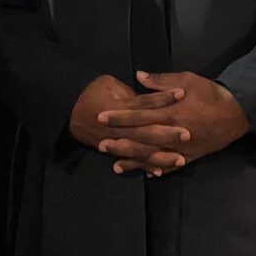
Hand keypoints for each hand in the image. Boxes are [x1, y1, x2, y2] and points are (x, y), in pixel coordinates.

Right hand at [70, 74, 187, 171]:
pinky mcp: (113, 151)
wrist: (69, 109)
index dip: (162, 98)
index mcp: (119, 107)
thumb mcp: (108, 83)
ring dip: (160, 156)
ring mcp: (116, 142)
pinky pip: (131, 161)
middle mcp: (118, 127)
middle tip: (186, 134)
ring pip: (140, 151)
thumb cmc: (91, 92)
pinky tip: (159, 172)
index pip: (145, 103)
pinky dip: (144, 167)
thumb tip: (148, 95)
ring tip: (180, 159)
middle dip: (167, 134)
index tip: (181, 94)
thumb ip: (129, 91)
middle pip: (146, 131)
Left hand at [98, 71, 250, 174]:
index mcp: (170, 113)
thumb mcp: (187, 80)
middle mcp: (173, 133)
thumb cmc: (210, 94)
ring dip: (134, 161)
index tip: (101, 118)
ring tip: (115, 165)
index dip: (119, 118)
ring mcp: (181, 148)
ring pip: (153, 157)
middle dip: (120, 142)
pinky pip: (171, 166)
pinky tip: (145, 174)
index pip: (139, 116)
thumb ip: (161, 81)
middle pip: (141, 140)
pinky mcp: (191, 156)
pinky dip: (158, 170)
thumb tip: (139, 76)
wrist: (237, 114)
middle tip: (100, 144)